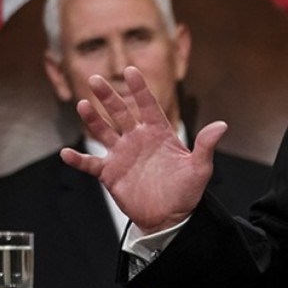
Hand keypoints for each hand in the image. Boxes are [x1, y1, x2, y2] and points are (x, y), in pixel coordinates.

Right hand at [61, 66, 226, 233]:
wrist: (170, 217)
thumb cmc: (187, 191)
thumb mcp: (199, 168)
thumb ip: (206, 146)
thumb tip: (222, 125)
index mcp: (159, 133)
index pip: (148, 106)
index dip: (140, 89)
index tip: (131, 70)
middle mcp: (138, 139)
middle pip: (120, 113)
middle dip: (108, 97)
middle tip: (95, 80)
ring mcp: (122, 155)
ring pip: (103, 132)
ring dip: (92, 120)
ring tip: (82, 105)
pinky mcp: (110, 173)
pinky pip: (90, 164)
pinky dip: (78, 159)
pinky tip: (66, 153)